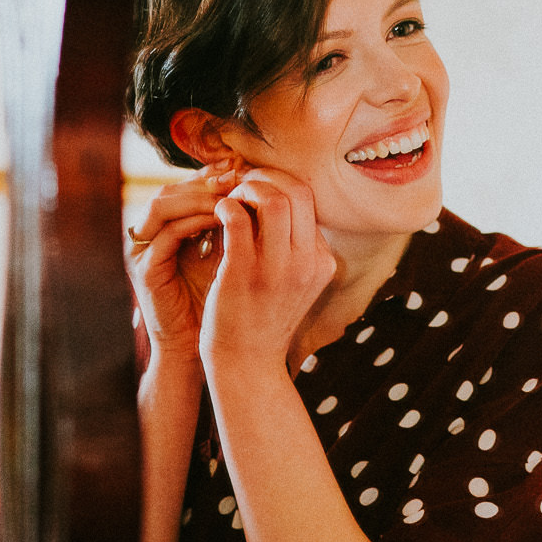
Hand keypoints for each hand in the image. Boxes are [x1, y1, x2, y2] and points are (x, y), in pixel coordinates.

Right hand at [127, 160, 244, 365]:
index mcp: (172, 227)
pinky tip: (223, 218)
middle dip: (208, 179)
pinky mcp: (145, 270)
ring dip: (200, 195)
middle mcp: (152, 234)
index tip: (247, 166)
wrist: (215, 350)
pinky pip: (167, 234)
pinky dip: (194, 221)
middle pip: (173, 187)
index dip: (215, 173)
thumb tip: (270, 185)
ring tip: (232, 193)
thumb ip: (243, 223)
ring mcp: (144, 251)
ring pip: (163, 203)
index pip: (187, 186)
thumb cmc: (230, 302)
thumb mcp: (237, 253)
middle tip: (239, 175)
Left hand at [199, 168, 337, 376]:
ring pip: (273, 199)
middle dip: (266, 177)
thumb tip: (277, 199)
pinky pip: (238, 219)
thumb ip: (294, 245)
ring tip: (231, 198)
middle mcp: (308, 262)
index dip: (280, 183)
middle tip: (243, 184)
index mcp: (323, 260)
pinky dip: (226, 207)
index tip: (257, 186)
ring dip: (247, 189)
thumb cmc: (262, 317)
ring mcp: (278, 269)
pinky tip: (219, 213)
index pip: (309, 200)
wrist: (246, 364)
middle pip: (298, 191)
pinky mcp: (245, 274)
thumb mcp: (295, 281)